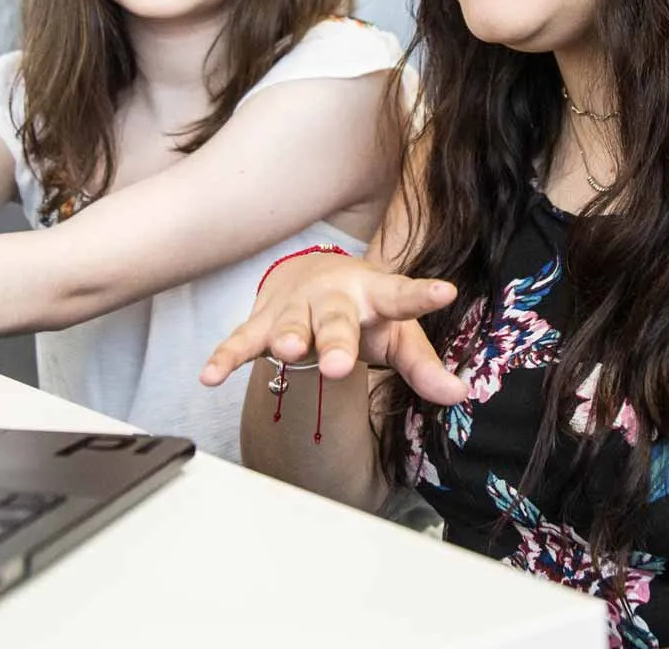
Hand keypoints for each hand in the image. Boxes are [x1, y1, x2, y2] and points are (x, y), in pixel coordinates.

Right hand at [200, 252, 467, 404]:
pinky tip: (209, 376)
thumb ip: (424, 365)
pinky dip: (225, 357)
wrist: (308, 272)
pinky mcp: (261, 323)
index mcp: (374, 295)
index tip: (444, 292)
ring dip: (285, 339)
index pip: (402, 296)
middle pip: (336, 320)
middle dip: (336, 341)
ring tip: (284, 352)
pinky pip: (241, 341)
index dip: (422, 295)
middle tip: (338, 364)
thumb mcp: (397, 333)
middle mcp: (333, 298)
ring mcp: (294, 310)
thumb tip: (459, 395)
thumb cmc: (363, 309)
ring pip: (288, 326)